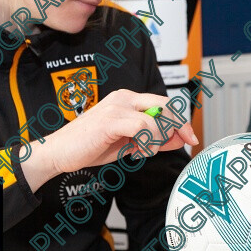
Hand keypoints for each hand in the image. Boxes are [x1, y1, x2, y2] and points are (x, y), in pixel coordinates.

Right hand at [23, 89, 198, 191]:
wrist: (60, 152)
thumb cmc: (89, 146)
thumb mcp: (128, 144)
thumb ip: (153, 139)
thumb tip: (177, 139)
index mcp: (128, 100)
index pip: (164, 103)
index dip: (180, 120)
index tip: (189, 137)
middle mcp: (124, 98)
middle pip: (166, 105)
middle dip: (179, 127)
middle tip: (182, 142)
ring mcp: (117, 107)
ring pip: (156, 118)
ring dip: (157, 140)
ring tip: (142, 151)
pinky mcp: (111, 119)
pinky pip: (143, 127)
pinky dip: (146, 142)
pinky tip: (135, 151)